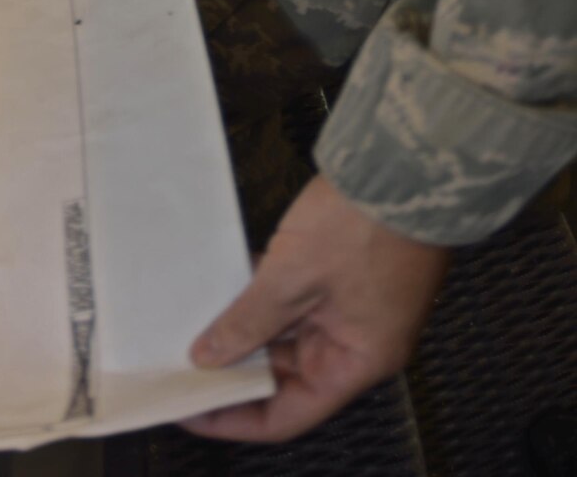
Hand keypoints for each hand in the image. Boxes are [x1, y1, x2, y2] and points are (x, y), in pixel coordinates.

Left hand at [184, 174, 448, 443]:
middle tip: (180, 360)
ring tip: (192, 322)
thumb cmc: (360, 226)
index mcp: (356, 362)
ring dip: (246, 327)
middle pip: (287, 375)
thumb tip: (208, 357)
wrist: (403, 165)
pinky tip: (224, 282)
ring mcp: (352, 307)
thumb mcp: (292, 276)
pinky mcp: (343, 274)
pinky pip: (295, 299)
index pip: (289, 414)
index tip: (192, 408)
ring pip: (287, 334)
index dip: (237, 417)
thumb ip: (248, 321)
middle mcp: (357, 344)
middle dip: (236, 369)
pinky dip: (262, 294)